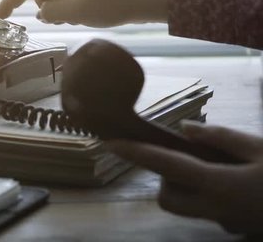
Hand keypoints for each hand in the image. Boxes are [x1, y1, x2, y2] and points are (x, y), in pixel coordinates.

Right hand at [0, 0, 171, 26]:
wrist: (146, 0)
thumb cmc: (113, 5)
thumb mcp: (77, 13)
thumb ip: (52, 12)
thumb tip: (41, 13)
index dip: (10, 3)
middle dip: (47, 11)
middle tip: (70, 20)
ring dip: (61, 12)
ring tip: (82, 17)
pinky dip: (70, 9)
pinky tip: (86, 14)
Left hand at [106, 121, 262, 234]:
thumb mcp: (262, 148)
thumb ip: (221, 138)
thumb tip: (185, 129)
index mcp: (220, 185)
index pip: (165, 166)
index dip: (136, 153)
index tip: (112, 143)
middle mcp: (216, 210)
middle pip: (167, 198)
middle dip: (165, 177)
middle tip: (187, 156)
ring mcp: (228, 224)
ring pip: (187, 207)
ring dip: (186, 186)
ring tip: (215, 165)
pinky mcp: (239, 229)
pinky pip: (211, 212)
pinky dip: (210, 195)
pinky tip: (238, 180)